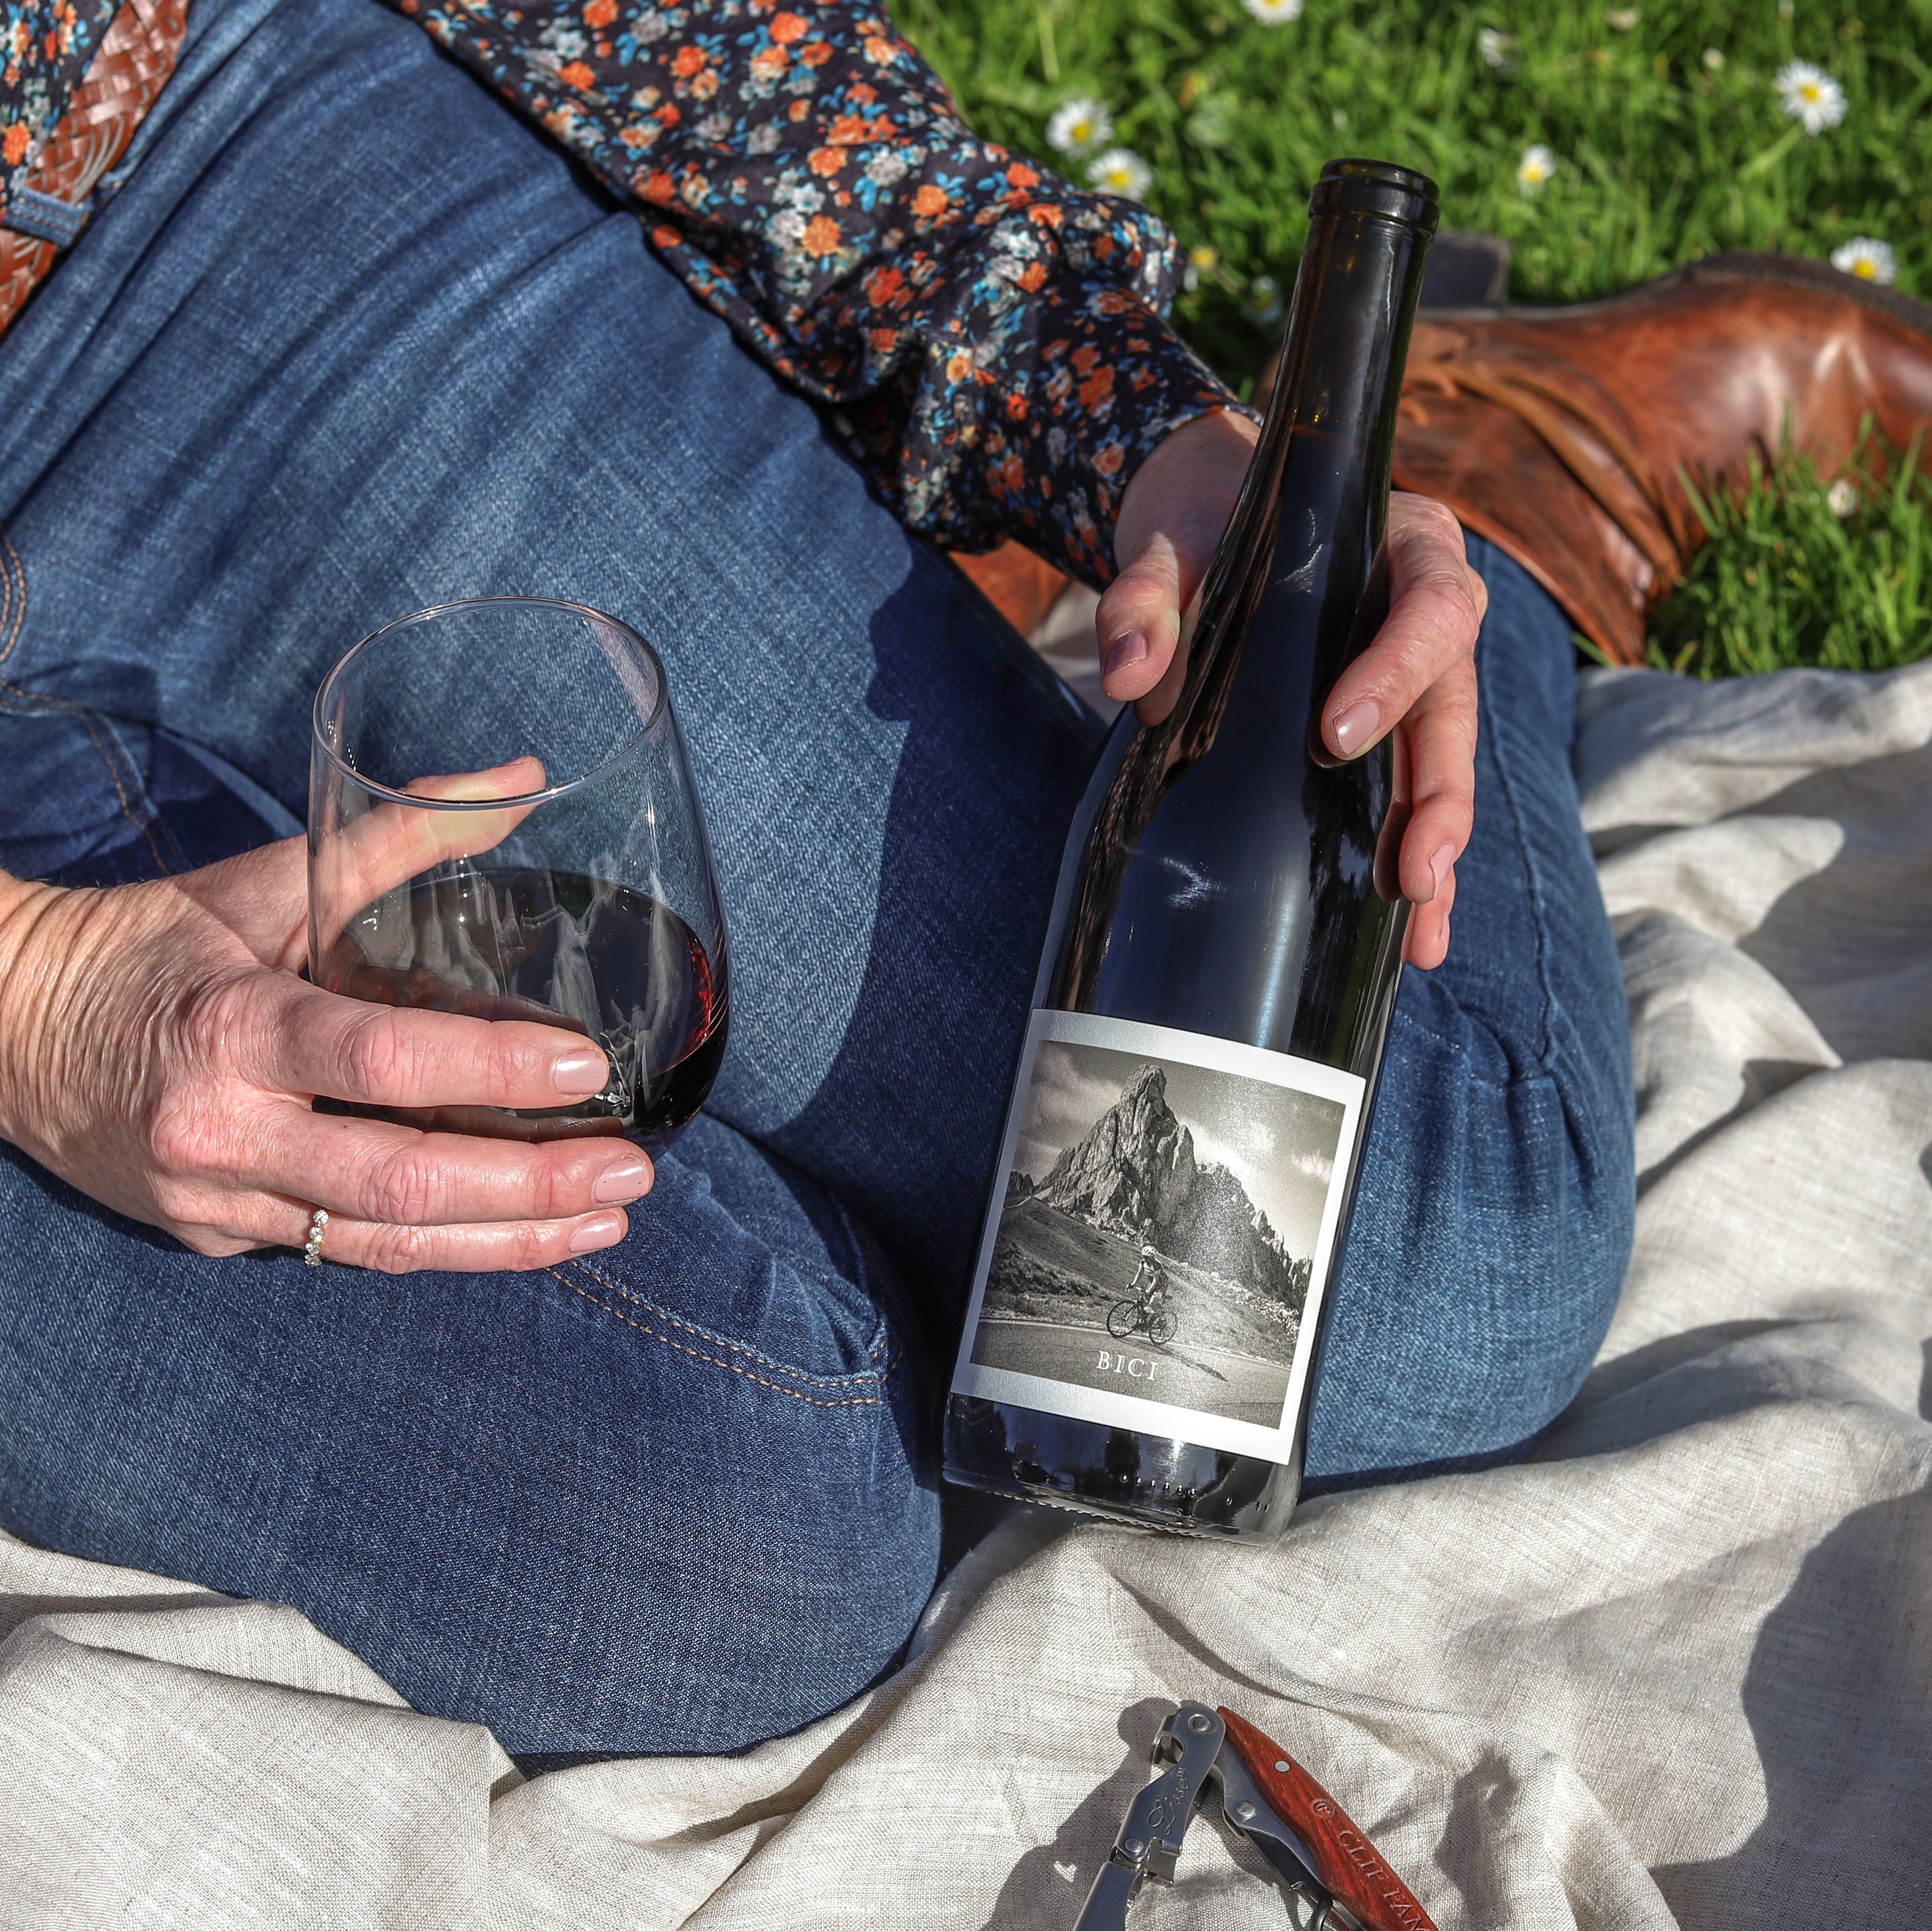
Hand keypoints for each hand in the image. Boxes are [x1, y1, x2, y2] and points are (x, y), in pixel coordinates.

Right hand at [0, 828, 652, 1272]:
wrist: (3, 1030)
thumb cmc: (148, 944)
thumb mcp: (262, 881)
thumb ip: (398, 839)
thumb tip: (523, 782)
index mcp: (231, 1027)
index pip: (382, 1058)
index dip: (493, 1068)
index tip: (589, 1069)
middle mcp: (221, 1134)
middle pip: (401, 1185)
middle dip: (531, 1188)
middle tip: (631, 1173)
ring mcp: (217, 1203)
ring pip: (384, 1246)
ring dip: (510, 1242)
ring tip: (605, 1224)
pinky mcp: (220, 1239)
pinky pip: (347, 1252)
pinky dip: (444, 1249)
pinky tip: (524, 1237)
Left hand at [1097, 409, 1486, 968]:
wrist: (1208, 519)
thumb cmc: (1204, 527)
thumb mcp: (1168, 547)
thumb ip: (1145, 598)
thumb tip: (1127, 676)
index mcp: (1406, 546)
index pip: (1429, 611)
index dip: (1394, 676)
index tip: (1335, 736)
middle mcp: (1431, 612)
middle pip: (1455, 708)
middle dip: (1438, 797)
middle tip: (1414, 873)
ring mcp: (1420, 678)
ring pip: (1443, 766)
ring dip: (1435, 849)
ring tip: (1422, 932)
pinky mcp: (1393, 728)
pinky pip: (1412, 795)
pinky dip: (1410, 860)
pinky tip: (1408, 934)